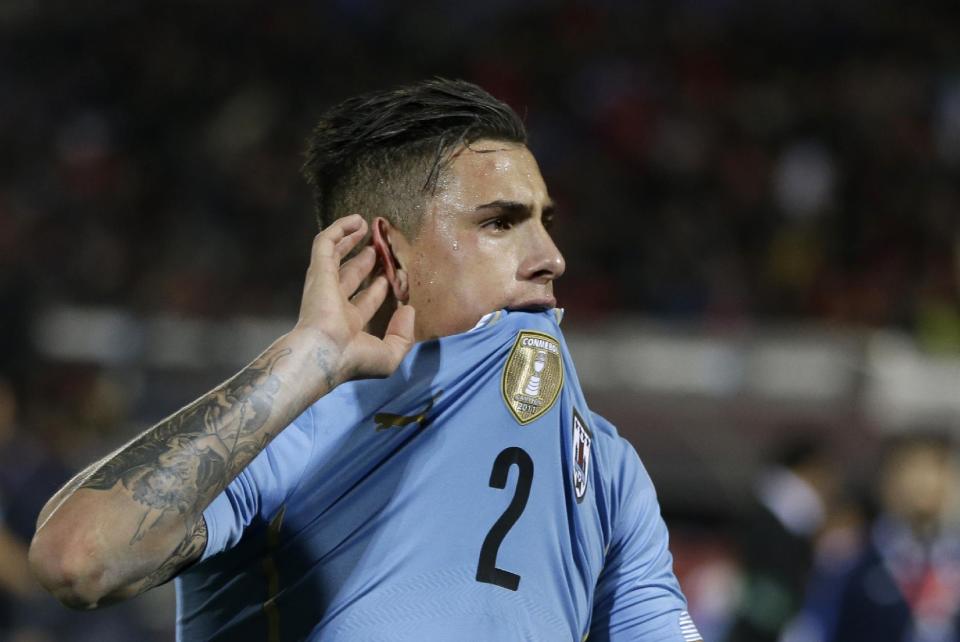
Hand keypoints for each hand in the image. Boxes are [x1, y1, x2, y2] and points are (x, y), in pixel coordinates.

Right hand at [293, 214, 415, 387]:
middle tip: (380, 248)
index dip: (380, 286)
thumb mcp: (389, 356)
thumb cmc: (353, 359)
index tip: (394, 274)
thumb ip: (403, 335)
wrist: (324, 354)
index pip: (366, 299)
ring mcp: (324, 285)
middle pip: (351, 274)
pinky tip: (356, 220)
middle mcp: (334, 303)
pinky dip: (339, 229)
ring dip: (349, 239)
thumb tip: (409, 310)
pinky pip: (325, 243)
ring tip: (364, 224)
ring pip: (335, 255)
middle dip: (366, 260)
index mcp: (349, 324)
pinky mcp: (318, 270)